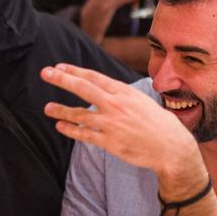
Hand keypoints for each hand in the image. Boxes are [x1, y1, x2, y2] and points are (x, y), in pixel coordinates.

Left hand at [41, 64, 204, 186]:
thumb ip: (121, 94)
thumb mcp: (141, 100)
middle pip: (84, 88)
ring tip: (47, 108)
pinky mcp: (110, 142)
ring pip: (80, 114)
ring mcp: (112, 124)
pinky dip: (71, 130)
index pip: (94, 77)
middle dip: (62, 80)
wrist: (171, 147)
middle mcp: (117, 105)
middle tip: (45, 73)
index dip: (74, 71)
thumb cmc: (158, 123)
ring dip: (61, 110)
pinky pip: (85, 135)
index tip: (59, 68)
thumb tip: (104, 87)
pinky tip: (60, 127)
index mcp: (124, 92)